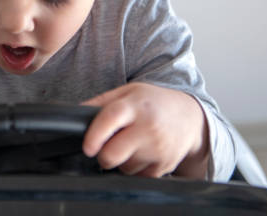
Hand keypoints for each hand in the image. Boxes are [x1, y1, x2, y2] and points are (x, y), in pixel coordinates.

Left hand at [82, 83, 208, 177]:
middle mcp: (148, 127)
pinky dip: (135, 167)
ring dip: (121, 160)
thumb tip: (76, 114)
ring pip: (123, 167)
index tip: (87, 147)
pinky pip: (138, 176)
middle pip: (113, 154)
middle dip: (103, 154)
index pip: (110, 118)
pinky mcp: (164, 166)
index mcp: (135, 105)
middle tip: (105, 146)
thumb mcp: (128, 92)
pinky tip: (143, 151)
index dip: (95, 136)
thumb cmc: (153, 102)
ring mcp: (158, 149)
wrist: (189, 116)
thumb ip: (101, 102)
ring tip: (132, 143)